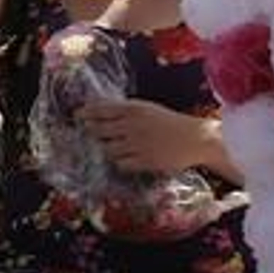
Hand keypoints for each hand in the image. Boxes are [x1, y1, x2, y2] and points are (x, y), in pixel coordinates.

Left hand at [79, 99, 213, 174]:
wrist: (196, 139)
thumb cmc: (169, 122)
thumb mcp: (147, 109)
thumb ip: (124, 110)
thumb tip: (97, 109)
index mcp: (133, 110)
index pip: (101, 110)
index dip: (86, 113)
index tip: (77, 115)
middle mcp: (132, 126)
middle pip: (98, 129)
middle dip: (91, 131)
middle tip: (88, 131)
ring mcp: (137, 144)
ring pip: (107, 148)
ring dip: (105, 147)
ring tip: (111, 146)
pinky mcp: (144, 161)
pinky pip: (121, 163)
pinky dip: (119, 161)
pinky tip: (124, 158)